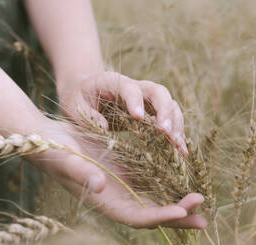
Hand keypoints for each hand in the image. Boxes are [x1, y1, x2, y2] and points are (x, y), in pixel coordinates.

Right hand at [28, 119, 206, 228]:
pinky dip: (167, 184)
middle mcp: (116, 199)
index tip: (182, 211)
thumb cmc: (55, 151)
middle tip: (204, 218)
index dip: (160, 217)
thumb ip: (82, 173)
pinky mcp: (125, 172)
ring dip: (177, 203)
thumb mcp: (67, 160)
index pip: (136, 217)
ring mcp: (122, 187)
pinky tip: (184, 179)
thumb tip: (100, 185)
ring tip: (201, 202)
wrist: (50, 139)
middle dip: (178, 217)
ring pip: (154, 200)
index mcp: (104, 202)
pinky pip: (150, 182)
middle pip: (152, 215)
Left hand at [58, 71, 188, 155]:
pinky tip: (181, 151)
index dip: (135, 101)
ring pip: (169, 105)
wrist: (86, 91)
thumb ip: (86, 115)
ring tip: (177, 145)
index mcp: (113, 82)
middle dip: (165, 111)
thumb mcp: (73, 105)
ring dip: (175, 124)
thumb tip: (104, 127)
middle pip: (158, 92)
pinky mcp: (152, 112)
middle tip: (165, 131)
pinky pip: (170, 119)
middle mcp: (135, 87)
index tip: (138, 118)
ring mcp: (147, 100)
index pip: (129, 88)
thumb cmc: (77, 99)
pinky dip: (177, 133)